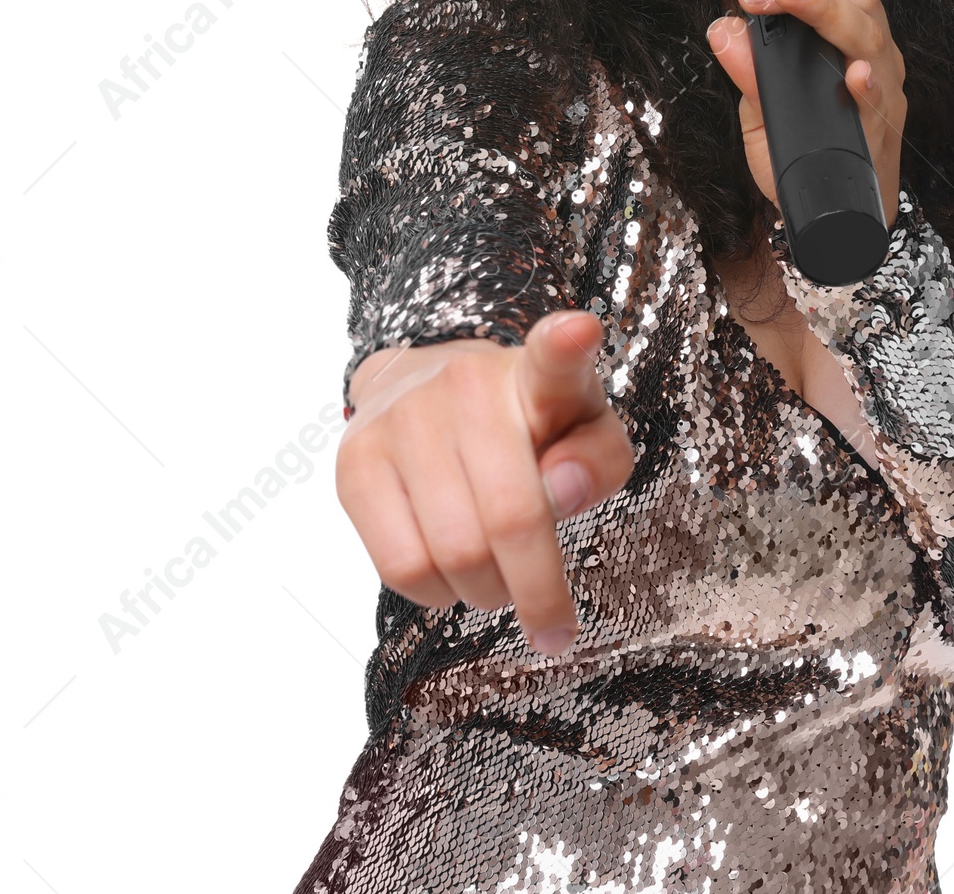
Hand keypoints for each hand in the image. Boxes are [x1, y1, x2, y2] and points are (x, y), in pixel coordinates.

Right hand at [334, 310, 634, 655]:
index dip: (566, 344)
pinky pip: (401, 566)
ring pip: (454, 553)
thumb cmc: (529, 427)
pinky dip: (436, 594)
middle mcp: (465, 383)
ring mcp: (403, 417)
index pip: (552, 355)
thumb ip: (599, 461)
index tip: (578, 333)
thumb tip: (561, 489)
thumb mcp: (586, 435)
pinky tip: (452, 575)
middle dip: (538, 591)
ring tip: (497, 581)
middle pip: (510, 516)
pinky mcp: (355, 459)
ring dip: (487, 592)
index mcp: (538, 373)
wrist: (428, 391)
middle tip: (551, 620)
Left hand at [706, 0, 906, 228]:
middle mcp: (870, 48)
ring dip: (823, 7)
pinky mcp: (883, 125)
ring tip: (784, 0)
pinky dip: (868, 81)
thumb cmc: (808, 150)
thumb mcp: (763, 108)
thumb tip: (723, 30)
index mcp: (845, 29)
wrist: (841, 209)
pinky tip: (853, 75)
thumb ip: (746, 70)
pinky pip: (881, 96)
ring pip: (870, 27)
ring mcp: (882, 84)